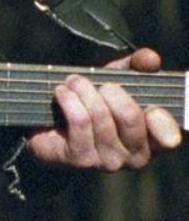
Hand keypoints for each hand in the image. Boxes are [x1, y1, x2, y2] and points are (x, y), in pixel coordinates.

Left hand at [26, 47, 182, 171]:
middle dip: (110, 90)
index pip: (168, 136)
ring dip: (83, 90)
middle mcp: (136, 156)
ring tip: (73, 81)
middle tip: (95, 82)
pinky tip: (62, 92)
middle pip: (130, 117)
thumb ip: (137, 68)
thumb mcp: (118, 79)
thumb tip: (151, 58)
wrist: (51, 121)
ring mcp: (109, 162)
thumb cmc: (94, 101)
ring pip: (100, 116)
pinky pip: (79, 122)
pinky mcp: (81, 160)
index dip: (162, 120)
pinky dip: (69, 100)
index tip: (151, 105)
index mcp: (153, 139)